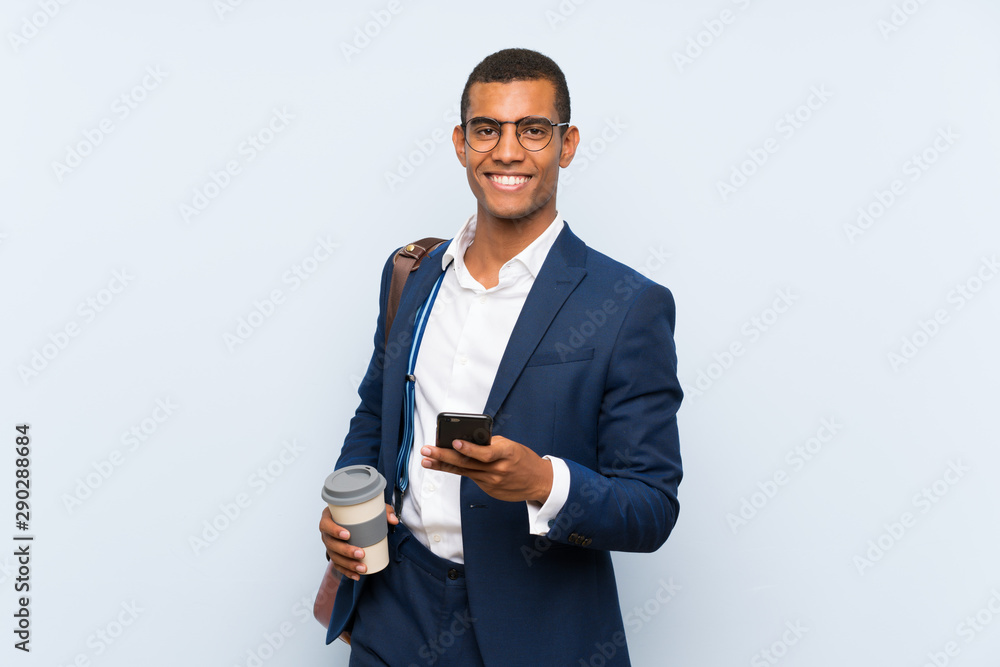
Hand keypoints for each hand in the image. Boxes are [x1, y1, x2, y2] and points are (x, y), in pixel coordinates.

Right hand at [319, 503, 397, 580]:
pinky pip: (338, 566)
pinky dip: (348, 572)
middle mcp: (326, 533)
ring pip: (335, 557)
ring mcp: (329, 545)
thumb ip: (383, 511)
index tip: (348, 534)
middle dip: (346, 551)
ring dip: (348, 564)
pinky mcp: (335, 555)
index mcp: (329, 517)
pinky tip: (357, 576)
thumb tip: (394, 520)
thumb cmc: (359, 512)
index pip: (326, 524)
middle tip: (361, 553)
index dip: (334, 530)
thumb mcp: (370, 508)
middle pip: (331, 544)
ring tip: (362, 567)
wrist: (354, 519)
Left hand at [420, 435, 552, 503]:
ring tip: (426, 460)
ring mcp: (493, 482)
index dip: (469, 448)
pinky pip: (471, 477)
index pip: (485, 452)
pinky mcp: (489, 490)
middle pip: (468, 463)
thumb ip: (490, 444)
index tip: (454, 442)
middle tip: (427, 450)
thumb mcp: (511, 446)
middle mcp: (498, 469)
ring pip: (464, 472)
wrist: (538, 481)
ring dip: (443, 465)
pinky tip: (443, 465)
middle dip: (444, 456)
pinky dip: (457, 470)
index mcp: (507, 453)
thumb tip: (467, 441)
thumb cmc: (523, 459)